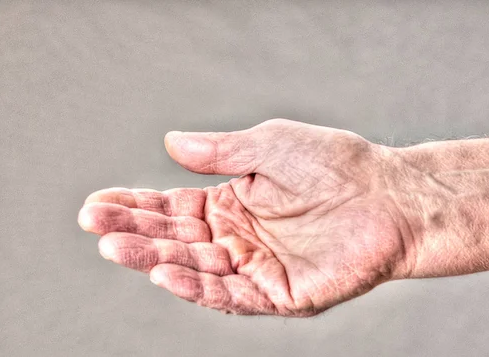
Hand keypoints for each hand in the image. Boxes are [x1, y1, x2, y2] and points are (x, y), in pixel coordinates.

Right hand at [78, 119, 412, 315]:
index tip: (97, 204)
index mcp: (232, 203)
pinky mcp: (281, 293)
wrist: (392, 195)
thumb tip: (171, 144)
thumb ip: (221, 152)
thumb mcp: (271, 145)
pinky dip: (198, 286)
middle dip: (134, 234)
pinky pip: (233, 293)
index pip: (172, 209)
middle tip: (96, 225)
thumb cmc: (337, 165)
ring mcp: (257, 267)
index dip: (134, 207)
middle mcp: (238, 238)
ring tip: (117, 248)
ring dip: (156, 260)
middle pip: (176, 240)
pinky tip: (167, 272)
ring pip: (197, 268)